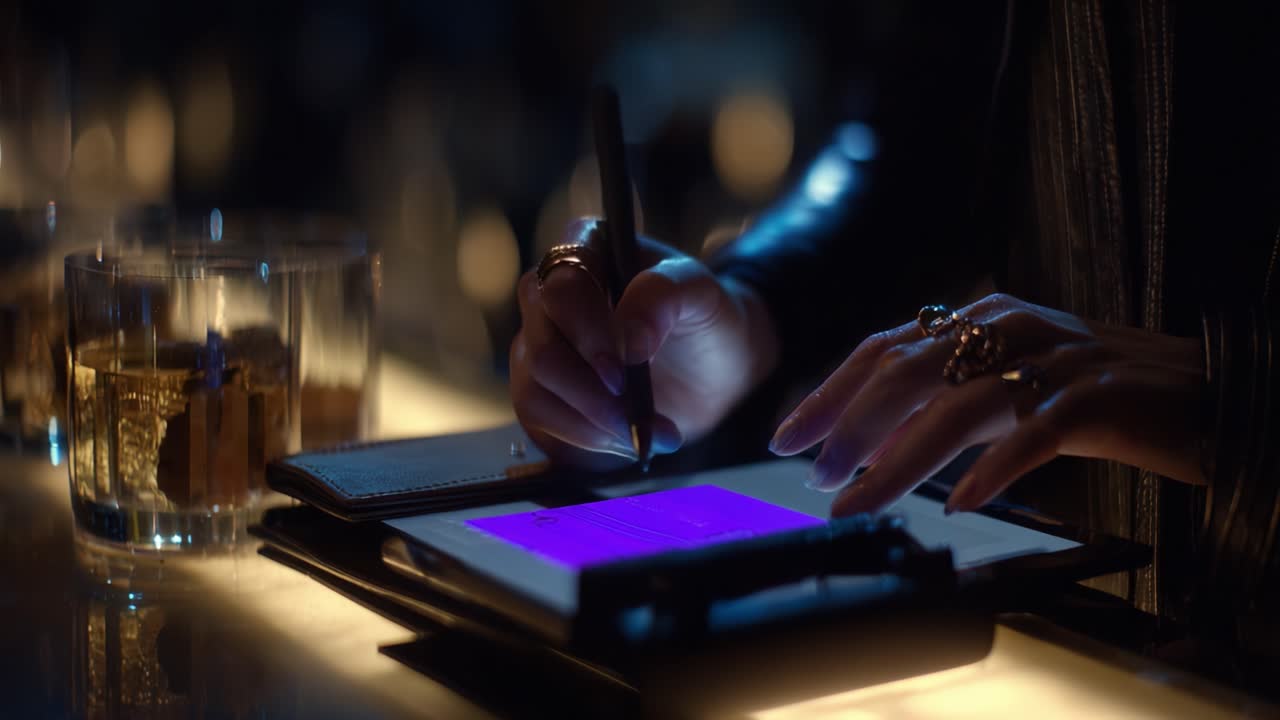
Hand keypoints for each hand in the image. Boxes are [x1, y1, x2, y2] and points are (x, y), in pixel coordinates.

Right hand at [511, 218, 777, 468]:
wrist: (708, 371)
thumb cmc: (702, 319)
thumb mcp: (700, 294)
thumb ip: (665, 296)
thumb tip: (629, 340)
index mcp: (585, 249)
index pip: (562, 287)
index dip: (587, 333)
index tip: (623, 370)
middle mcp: (548, 294)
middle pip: (540, 347)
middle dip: (590, 393)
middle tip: (635, 416)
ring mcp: (538, 343)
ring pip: (534, 390)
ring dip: (593, 423)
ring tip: (645, 431)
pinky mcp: (539, 390)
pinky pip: (540, 419)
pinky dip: (587, 438)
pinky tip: (625, 438)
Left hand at [769, 293, 1205, 514]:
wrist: (1204, 390)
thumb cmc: (1098, 391)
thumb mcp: (1009, 387)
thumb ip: (943, 403)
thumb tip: (870, 445)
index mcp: (981, 319)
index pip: (884, 349)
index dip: (829, 392)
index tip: (786, 437)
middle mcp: (1009, 327)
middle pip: (906, 372)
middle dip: (848, 426)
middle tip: (814, 477)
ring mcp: (1054, 359)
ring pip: (956, 407)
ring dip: (898, 460)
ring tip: (860, 502)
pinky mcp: (1100, 398)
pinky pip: (1033, 435)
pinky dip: (991, 470)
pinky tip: (960, 505)